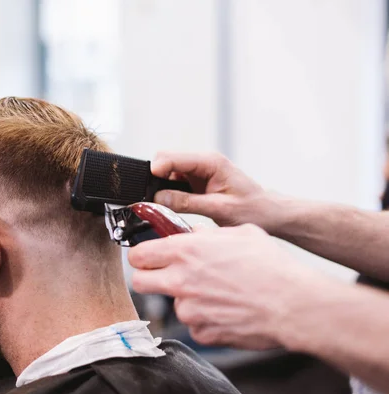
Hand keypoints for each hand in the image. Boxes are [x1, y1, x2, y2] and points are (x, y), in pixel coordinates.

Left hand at [128, 224, 330, 349]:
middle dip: (148, 277)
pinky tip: (227, 310)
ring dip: (187, 299)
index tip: (148, 257)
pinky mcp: (201, 331)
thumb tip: (194, 234)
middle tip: (166, 276)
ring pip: (173, 303)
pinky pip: (194, 323)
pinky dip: (205, 318)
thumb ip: (207, 233)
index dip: (142, 255)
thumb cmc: (271, 267)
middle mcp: (180, 280)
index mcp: (185, 251)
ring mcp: (189, 309)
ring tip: (217, 294)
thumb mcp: (239, 233)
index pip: (138, 254)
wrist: (294, 304)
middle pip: (140, 281)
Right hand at [152, 152, 274, 229]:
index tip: (147, 185)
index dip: (157, 169)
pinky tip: (171, 205)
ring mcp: (198, 172)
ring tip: (162, 204)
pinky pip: (173, 183)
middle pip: (166, 161)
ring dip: (161, 186)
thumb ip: (187, 203)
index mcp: (211, 162)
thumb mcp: (219, 209)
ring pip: (167, 172)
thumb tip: (159, 199)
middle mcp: (203, 163)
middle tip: (153, 199)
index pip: (174, 157)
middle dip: (155, 178)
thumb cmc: (253, 209)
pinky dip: (168, 193)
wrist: (268, 213)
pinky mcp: (196, 183)